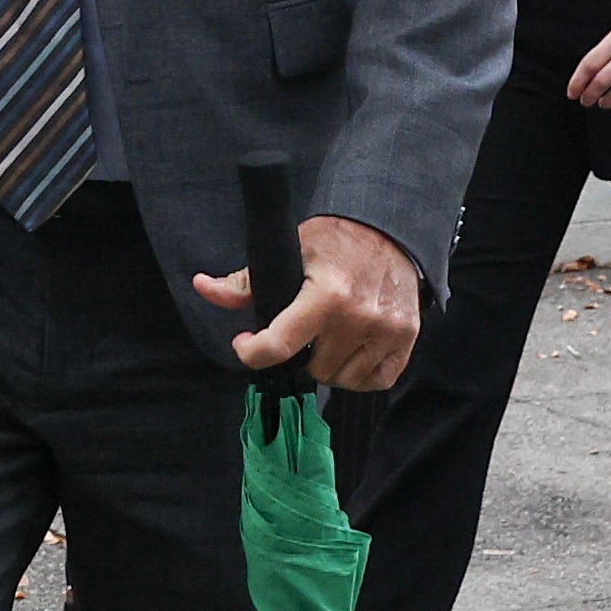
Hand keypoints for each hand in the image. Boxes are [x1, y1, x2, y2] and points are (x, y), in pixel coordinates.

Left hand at [195, 213, 422, 391]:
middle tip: (302, 334)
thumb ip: (245, 280)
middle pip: (313, 369)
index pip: (279, 345)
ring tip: (327, 343)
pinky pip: (377, 380)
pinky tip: (352, 354)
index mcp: (325, 294)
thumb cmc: (335, 241)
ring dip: (330, 368)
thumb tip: (204, 287)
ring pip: (343, 380)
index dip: (251, 352)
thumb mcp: (288, 249)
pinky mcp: (406, 337)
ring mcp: (386, 330)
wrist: (389, 229)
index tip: (246, 343)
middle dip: (300, 356)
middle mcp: (358, 316)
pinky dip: (361, 375)